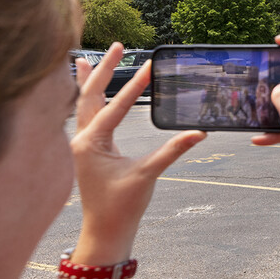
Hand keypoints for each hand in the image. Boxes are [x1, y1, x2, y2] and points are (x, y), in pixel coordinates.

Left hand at [70, 43, 205, 263]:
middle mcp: (80, 139)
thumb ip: (172, 150)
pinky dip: (87, 99)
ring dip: (89, 81)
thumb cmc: (121, 206)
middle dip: (104, 70)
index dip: (134, 87)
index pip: (114, 107)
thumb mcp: (148, 175)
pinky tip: (89, 91)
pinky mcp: (87, 150)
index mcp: (90, 143)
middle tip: (119, 47)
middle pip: (90, 95)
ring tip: (88, 58)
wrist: (104, 231)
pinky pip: (85, 116)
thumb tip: (199, 133)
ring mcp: (81, 144)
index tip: (149, 67)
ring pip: (83, 104)